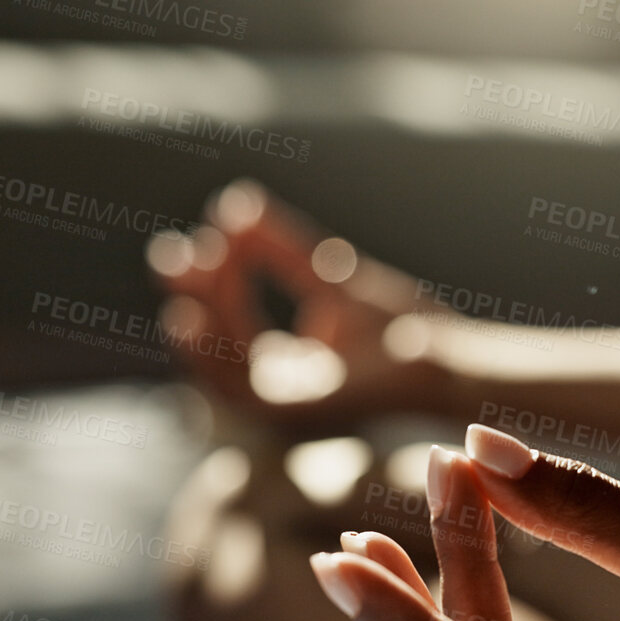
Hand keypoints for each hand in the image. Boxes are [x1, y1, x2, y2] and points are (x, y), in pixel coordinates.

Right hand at [148, 179, 449, 432]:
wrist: (447, 357)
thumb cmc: (403, 326)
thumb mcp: (328, 276)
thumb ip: (281, 247)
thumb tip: (234, 206)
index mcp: (290, 366)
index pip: (235, 325)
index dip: (215, 284)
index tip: (210, 237)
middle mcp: (282, 390)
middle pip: (221, 343)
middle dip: (195, 298)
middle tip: (171, 254)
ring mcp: (287, 407)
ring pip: (222, 362)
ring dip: (199, 315)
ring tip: (188, 269)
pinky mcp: (295, 414)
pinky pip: (235, 387)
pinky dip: (207, 355)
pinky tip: (190, 316)